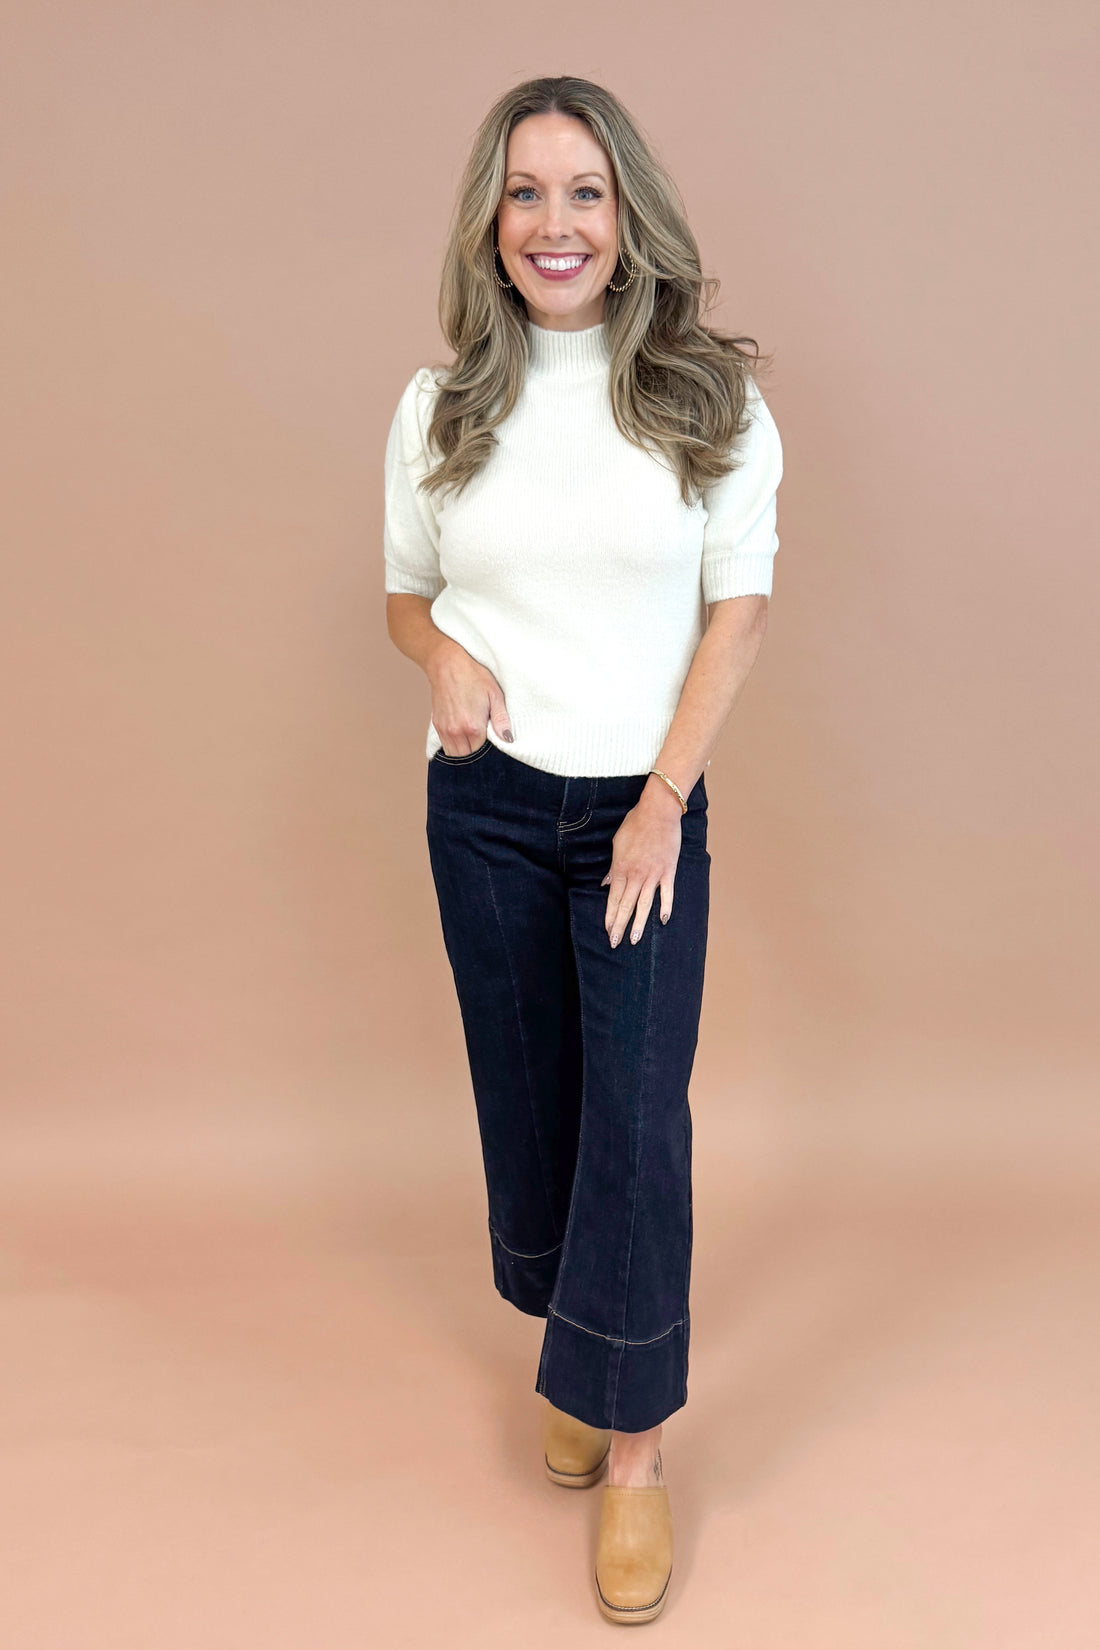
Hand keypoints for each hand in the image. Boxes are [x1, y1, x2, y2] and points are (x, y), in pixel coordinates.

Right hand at [426, 635, 513, 755]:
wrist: (446, 663)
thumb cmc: (473, 675)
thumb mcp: (494, 694)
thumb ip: (501, 720)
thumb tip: (508, 739)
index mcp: (472, 726)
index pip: (482, 753)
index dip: (490, 751)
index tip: (494, 743)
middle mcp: (456, 731)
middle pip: (468, 758)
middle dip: (477, 755)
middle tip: (485, 744)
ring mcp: (444, 730)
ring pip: (455, 755)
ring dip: (465, 753)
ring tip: (474, 743)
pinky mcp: (437, 725)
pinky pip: (446, 746)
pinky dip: (455, 747)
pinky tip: (464, 739)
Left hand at [600, 781, 683, 947]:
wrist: (658, 812)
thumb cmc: (635, 824)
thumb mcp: (617, 844)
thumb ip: (613, 867)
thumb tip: (606, 884)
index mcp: (621, 868)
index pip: (613, 899)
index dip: (609, 916)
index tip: (607, 931)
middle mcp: (637, 875)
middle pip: (626, 906)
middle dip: (619, 926)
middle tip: (615, 943)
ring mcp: (654, 874)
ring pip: (645, 904)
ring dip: (639, 924)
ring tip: (634, 940)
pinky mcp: (669, 871)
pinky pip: (667, 893)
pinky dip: (666, 907)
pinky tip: (663, 921)